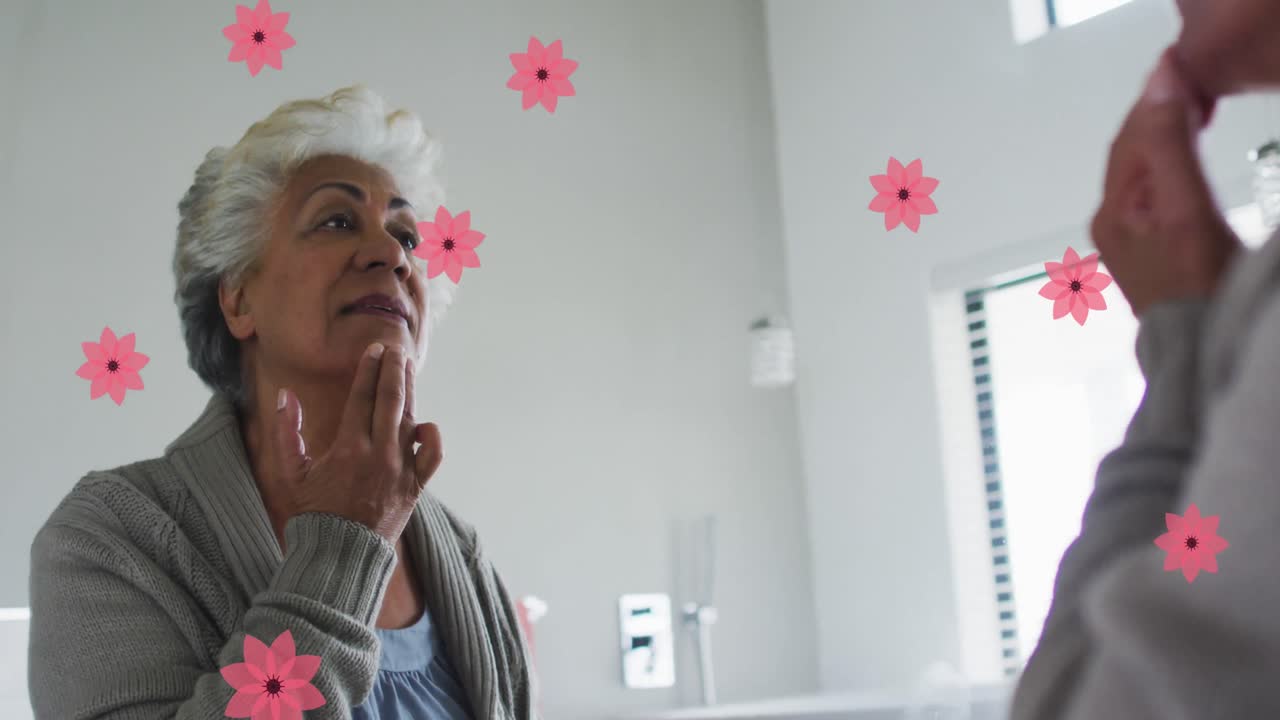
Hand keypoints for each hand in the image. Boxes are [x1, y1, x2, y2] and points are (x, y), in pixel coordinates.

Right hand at [272, 343, 443, 543]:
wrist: (341, 554)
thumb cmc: (313, 513)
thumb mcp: (292, 473)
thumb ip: (287, 432)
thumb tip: (285, 396)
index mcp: (349, 447)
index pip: (362, 397)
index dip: (368, 370)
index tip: (373, 350)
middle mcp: (379, 453)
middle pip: (390, 400)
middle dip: (392, 371)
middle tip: (394, 350)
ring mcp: (401, 469)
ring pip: (410, 420)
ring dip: (409, 392)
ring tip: (407, 369)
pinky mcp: (414, 485)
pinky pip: (432, 456)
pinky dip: (432, 437)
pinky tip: (426, 423)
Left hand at [1091, 46, 1241, 318]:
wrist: (1203, 350)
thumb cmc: (1195, 285)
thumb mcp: (1183, 207)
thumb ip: (1170, 146)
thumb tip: (1158, 85)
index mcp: (1112, 210)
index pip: (1130, 139)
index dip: (1154, 101)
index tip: (1178, 69)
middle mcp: (1110, 223)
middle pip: (1131, 156)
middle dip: (1155, 118)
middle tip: (1187, 86)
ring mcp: (1127, 241)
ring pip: (1141, 173)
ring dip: (1162, 141)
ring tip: (1189, 114)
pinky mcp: (1148, 253)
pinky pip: (1152, 194)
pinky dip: (1169, 167)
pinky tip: (1185, 163)